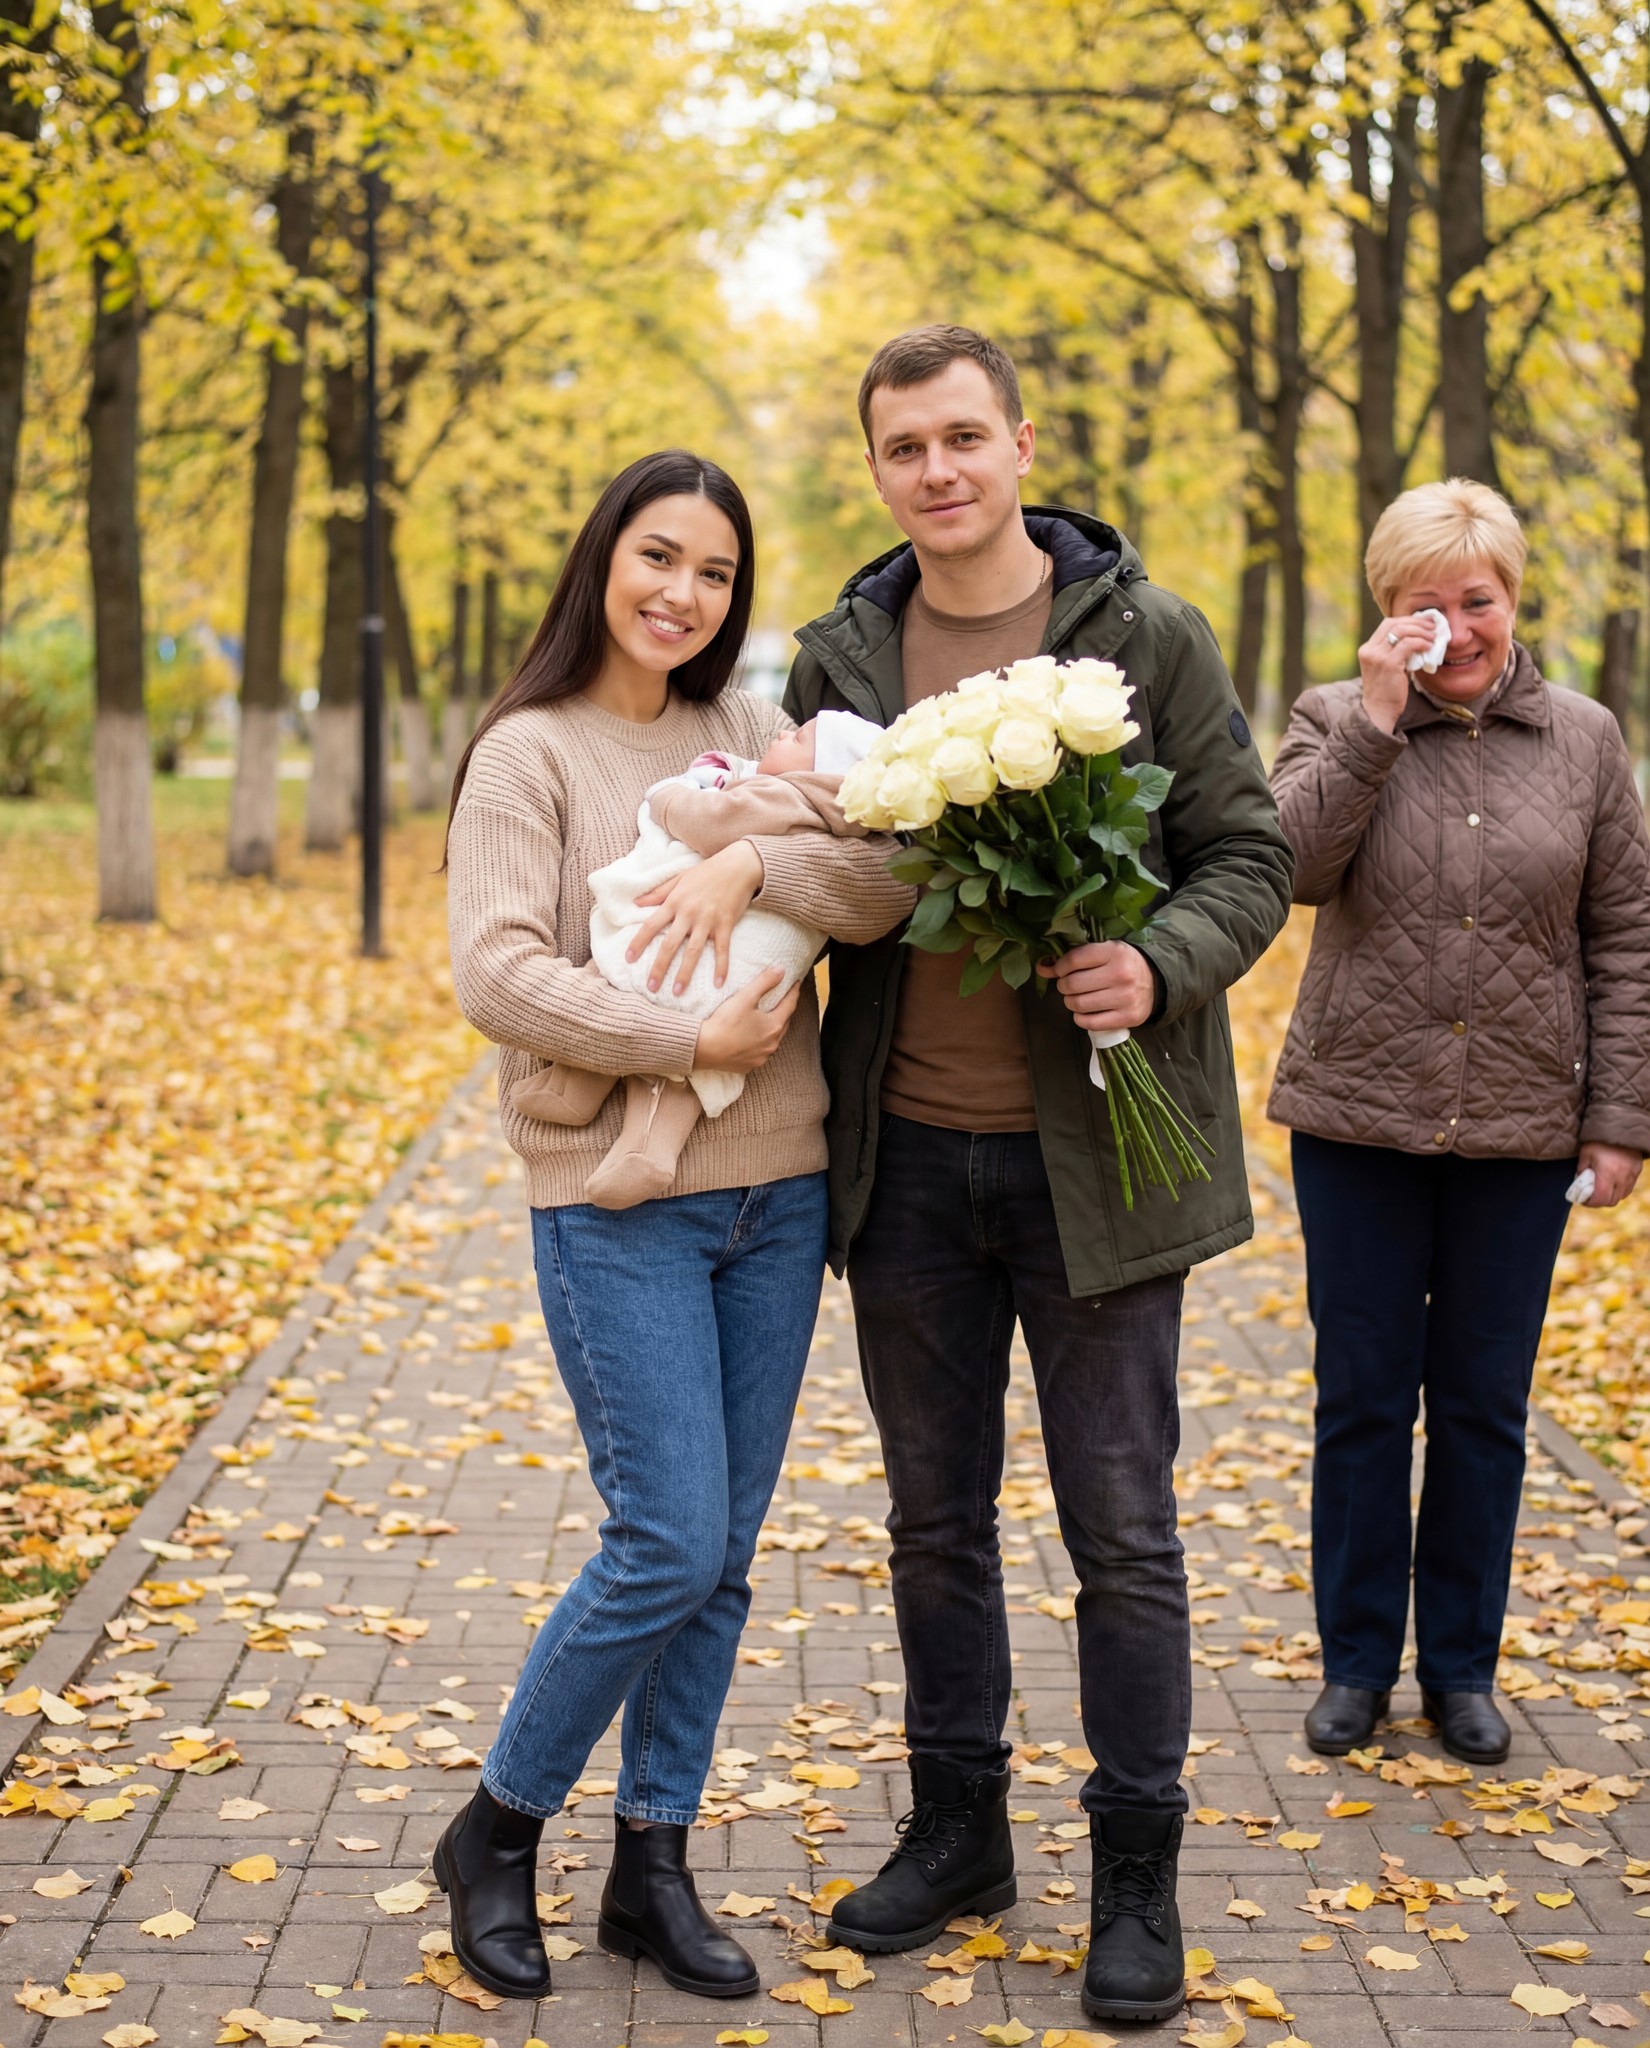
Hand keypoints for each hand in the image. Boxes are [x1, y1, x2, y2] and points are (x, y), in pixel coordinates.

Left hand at [628, 841, 763, 994]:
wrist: (739, 865)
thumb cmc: (708, 871)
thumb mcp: (679, 878)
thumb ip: (658, 893)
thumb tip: (636, 903)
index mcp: (675, 902)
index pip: (651, 925)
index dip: (638, 942)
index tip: (628, 959)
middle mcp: (689, 913)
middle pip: (670, 944)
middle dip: (659, 966)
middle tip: (651, 986)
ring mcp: (708, 920)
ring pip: (693, 951)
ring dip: (685, 973)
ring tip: (677, 991)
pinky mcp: (726, 924)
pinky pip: (723, 949)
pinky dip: (721, 967)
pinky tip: (718, 983)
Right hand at [693, 967, 798, 1072]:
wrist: (703, 1048)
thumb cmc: (724, 1022)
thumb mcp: (745, 997)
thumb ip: (764, 982)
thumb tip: (781, 970)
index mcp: (774, 1026)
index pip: (790, 1005)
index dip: (793, 992)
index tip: (796, 983)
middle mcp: (772, 1044)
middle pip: (783, 1023)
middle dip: (785, 1011)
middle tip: (784, 1000)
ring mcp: (761, 1057)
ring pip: (773, 1040)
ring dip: (772, 1029)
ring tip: (769, 1019)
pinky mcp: (749, 1065)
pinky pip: (760, 1052)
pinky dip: (760, 1043)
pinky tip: (754, 1039)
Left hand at [1037, 940, 1156, 1030]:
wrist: (1155, 981)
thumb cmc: (1122, 963)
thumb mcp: (1103, 952)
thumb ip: (1073, 958)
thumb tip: (1042, 967)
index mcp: (1114, 952)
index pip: (1073, 960)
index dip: (1059, 967)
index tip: (1059, 970)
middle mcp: (1121, 974)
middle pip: (1073, 984)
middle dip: (1063, 986)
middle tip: (1068, 986)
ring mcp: (1125, 998)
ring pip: (1079, 1004)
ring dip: (1070, 1002)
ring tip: (1076, 998)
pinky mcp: (1127, 1018)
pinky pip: (1090, 1023)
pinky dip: (1080, 1018)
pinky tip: (1084, 1012)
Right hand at [1358, 613, 1436, 732]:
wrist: (1379, 712)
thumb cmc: (1386, 692)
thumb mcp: (1387, 667)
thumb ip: (1396, 652)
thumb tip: (1418, 638)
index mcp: (1367, 649)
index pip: (1387, 624)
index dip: (1407, 620)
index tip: (1424, 622)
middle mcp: (1369, 650)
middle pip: (1394, 623)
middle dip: (1416, 622)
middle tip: (1432, 626)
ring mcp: (1377, 656)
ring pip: (1401, 630)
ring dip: (1421, 631)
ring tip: (1433, 636)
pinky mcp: (1389, 664)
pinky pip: (1408, 644)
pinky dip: (1421, 642)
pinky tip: (1429, 646)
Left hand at [1577, 1141, 1643, 1207]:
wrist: (1620, 1127)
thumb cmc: (1599, 1140)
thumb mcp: (1585, 1154)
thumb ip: (1581, 1170)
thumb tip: (1578, 1184)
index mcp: (1607, 1173)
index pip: (1600, 1199)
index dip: (1590, 1203)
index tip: (1583, 1200)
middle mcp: (1622, 1177)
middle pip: (1611, 1201)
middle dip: (1599, 1202)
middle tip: (1590, 1197)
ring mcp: (1632, 1175)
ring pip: (1621, 1196)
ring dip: (1610, 1197)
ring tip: (1600, 1190)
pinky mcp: (1637, 1171)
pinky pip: (1628, 1188)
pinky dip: (1619, 1190)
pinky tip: (1611, 1184)